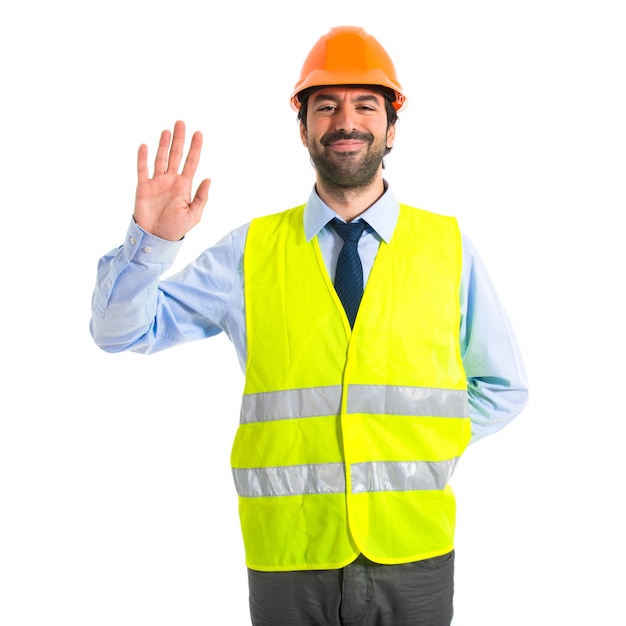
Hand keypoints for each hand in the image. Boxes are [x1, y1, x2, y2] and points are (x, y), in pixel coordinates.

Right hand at [133, 120, 210, 240]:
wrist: (156, 238)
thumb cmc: (176, 228)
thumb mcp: (194, 215)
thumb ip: (201, 197)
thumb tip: (208, 179)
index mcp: (184, 186)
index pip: (191, 162)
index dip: (195, 148)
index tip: (198, 133)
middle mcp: (171, 181)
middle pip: (176, 155)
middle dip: (179, 140)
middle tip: (181, 123)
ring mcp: (157, 183)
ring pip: (160, 159)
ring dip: (163, 145)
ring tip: (167, 131)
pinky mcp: (143, 187)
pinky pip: (142, 170)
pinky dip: (143, 158)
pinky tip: (145, 146)